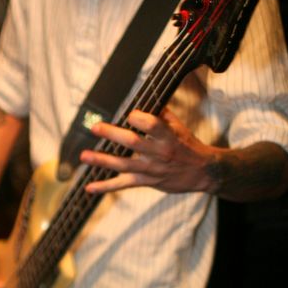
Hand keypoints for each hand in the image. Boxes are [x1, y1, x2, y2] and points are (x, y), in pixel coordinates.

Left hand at [79, 107, 216, 194]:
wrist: (202, 172)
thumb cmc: (187, 144)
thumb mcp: (178, 127)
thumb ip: (160, 114)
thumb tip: (142, 99)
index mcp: (168, 136)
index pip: (152, 125)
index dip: (139, 118)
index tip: (130, 113)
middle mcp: (159, 153)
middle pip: (133, 143)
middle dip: (112, 135)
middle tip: (95, 127)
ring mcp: (151, 169)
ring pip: (124, 165)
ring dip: (102, 160)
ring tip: (84, 156)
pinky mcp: (147, 181)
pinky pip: (124, 184)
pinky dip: (106, 186)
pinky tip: (89, 187)